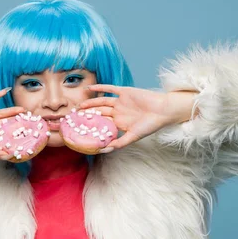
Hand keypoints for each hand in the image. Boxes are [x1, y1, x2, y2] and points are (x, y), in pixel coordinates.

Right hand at [0, 88, 25, 160]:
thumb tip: (9, 156)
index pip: (6, 139)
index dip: (17, 139)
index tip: (29, 139)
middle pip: (6, 126)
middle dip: (17, 124)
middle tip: (31, 122)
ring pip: (1, 114)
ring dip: (11, 111)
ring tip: (23, 110)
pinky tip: (6, 90)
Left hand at [77, 84, 196, 150]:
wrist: (163, 111)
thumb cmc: (150, 126)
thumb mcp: (133, 137)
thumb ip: (118, 143)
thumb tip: (103, 150)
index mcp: (119, 123)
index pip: (102, 125)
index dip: (91, 127)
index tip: (78, 131)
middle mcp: (118, 112)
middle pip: (99, 113)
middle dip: (87, 115)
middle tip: (74, 118)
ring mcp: (120, 102)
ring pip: (101, 102)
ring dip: (90, 104)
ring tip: (79, 107)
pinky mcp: (124, 92)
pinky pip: (110, 89)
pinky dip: (99, 88)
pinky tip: (89, 89)